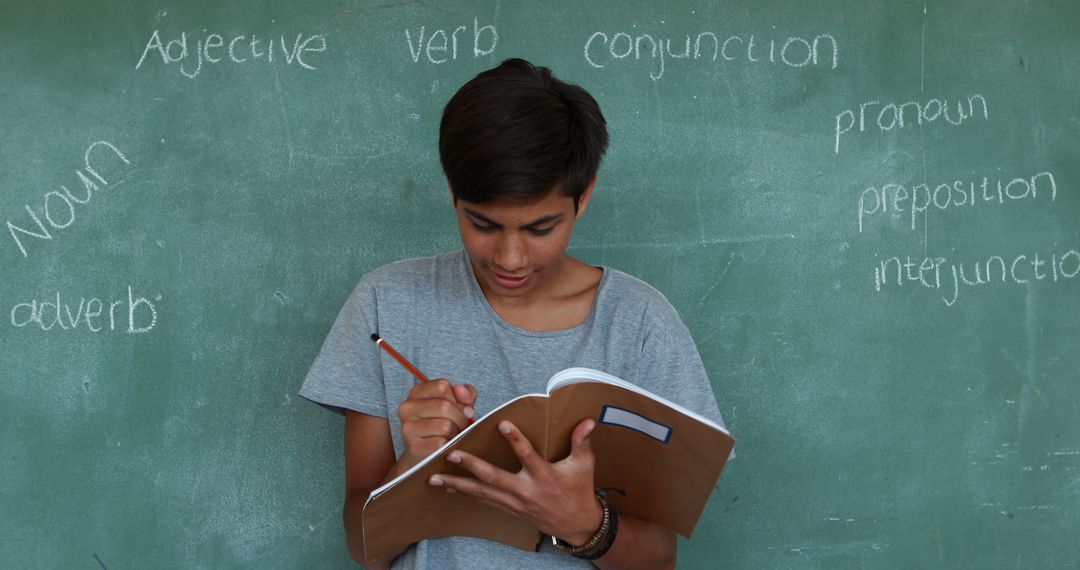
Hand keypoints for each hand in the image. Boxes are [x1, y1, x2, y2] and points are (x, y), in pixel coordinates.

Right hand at [396, 379, 477, 469]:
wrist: (425, 456)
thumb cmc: (442, 426)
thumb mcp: (456, 405)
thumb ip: (465, 394)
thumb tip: (462, 390)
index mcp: (417, 392)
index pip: (443, 386)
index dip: (458, 399)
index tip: (461, 409)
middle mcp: (407, 407)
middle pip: (445, 406)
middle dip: (461, 418)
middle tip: (460, 427)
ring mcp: (408, 428)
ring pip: (445, 426)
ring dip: (456, 433)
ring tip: (452, 436)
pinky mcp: (414, 447)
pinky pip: (442, 443)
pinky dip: (449, 446)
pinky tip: (444, 447)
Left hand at [428, 418, 602, 545]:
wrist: (577, 524)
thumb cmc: (579, 490)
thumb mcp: (584, 465)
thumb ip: (582, 441)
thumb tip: (588, 420)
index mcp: (544, 476)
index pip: (528, 455)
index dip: (516, 440)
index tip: (502, 423)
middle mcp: (526, 490)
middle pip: (494, 478)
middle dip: (471, 466)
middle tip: (451, 455)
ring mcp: (515, 502)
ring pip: (482, 492)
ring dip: (458, 484)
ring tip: (435, 477)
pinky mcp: (510, 508)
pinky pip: (483, 500)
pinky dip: (465, 493)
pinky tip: (448, 487)